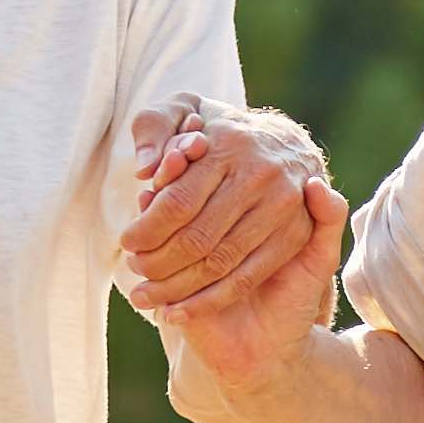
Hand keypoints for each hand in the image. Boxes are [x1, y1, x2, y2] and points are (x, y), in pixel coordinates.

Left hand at [121, 96, 342, 321]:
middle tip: (135, 271)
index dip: (147, 229)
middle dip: (159, 263)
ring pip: (221, 263)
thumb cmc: (220, 131)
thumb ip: (154, 129)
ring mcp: (283, 208)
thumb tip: (144, 173)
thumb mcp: (183, 111)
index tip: (126, 243)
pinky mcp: (297, 236)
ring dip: (179, 288)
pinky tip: (179, 311)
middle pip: (198, 237)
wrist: (288, 143)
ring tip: (147, 297)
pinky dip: (210, 300)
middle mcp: (259, 175)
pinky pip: (247, 277)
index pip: (177, 201)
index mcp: (228, 145)